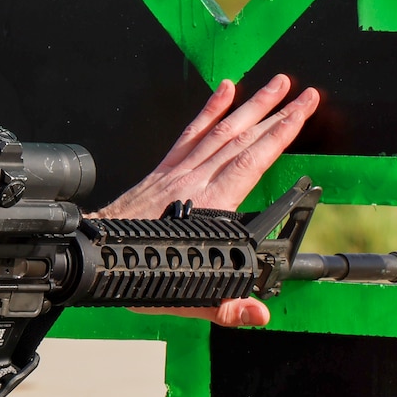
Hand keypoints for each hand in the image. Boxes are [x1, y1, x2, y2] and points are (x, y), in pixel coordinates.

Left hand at [100, 74, 319, 329]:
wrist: (93, 252)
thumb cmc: (133, 269)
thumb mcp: (182, 296)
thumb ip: (222, 305)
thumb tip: (256, 314)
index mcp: (205, 205)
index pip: (251, 160)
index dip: (279, 133)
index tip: (302, 110)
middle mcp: (192, 181)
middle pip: (240, 138)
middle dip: (274, 112)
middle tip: (302, 90)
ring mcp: (176, 172)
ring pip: (219, 131)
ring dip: (249, 105)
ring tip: (274, 83)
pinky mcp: (163, 170)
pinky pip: (190, 134)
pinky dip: (209, 111)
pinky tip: (224, 92)